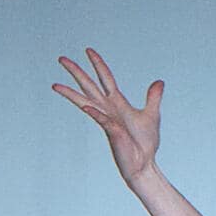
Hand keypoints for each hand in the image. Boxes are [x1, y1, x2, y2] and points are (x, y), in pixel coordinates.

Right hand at [53, 48, 162, 187]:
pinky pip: (101, 119)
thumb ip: (153, 98)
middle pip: (88, 86)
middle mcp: (108, 110)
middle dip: (76, 72)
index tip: (88, 50)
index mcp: (117, 103)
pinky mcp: (111, 132)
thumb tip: (159, 82)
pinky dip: (95, 112)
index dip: (98, 64)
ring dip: (71, 92)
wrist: (144, 165)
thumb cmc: (145, 144)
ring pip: (85, 101)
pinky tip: (87, 107)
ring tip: (55, 84)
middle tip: (61, 58)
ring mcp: (107, 120)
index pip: (105, 78)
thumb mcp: (152, 115)